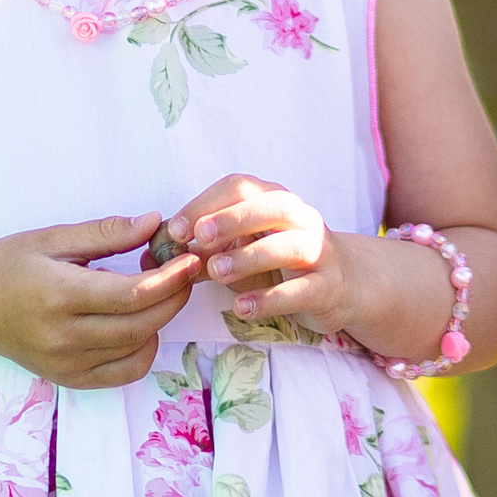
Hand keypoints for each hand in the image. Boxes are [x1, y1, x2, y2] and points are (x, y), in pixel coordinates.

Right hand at [0, 212, 199, 388]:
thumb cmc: (7, 264)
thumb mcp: (52, 237)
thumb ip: (106, 233)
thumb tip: (155, 222)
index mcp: (59, 295)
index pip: (132, 294)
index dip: (170, 278)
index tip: (190, 258)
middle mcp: (64, 337)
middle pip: (141, 323)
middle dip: (174, 297)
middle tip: (185, 270)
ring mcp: (67, 364)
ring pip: (136, 349)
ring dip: (160, 320)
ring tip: (159, 290)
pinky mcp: (69, 379)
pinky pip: (123, 372)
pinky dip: (143, 349)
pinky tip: (140, 323)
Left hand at [169, 174, 362, 336]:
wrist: (343, 284)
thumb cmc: (279, 263)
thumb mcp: (241, 253)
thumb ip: (202, 253)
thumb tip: (153, 257)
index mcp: (273, 201)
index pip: (239, 187)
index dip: (206, 204)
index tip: (175, 229)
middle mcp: (299, 218)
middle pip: (269, 206)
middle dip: (231, 219)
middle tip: (197, 237)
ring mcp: (318, 251)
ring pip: (287, 246)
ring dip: (248, 257)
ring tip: (215, 272)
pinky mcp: (328, 286)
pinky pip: (300, 291)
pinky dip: (270, 300)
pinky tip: (242, 309)